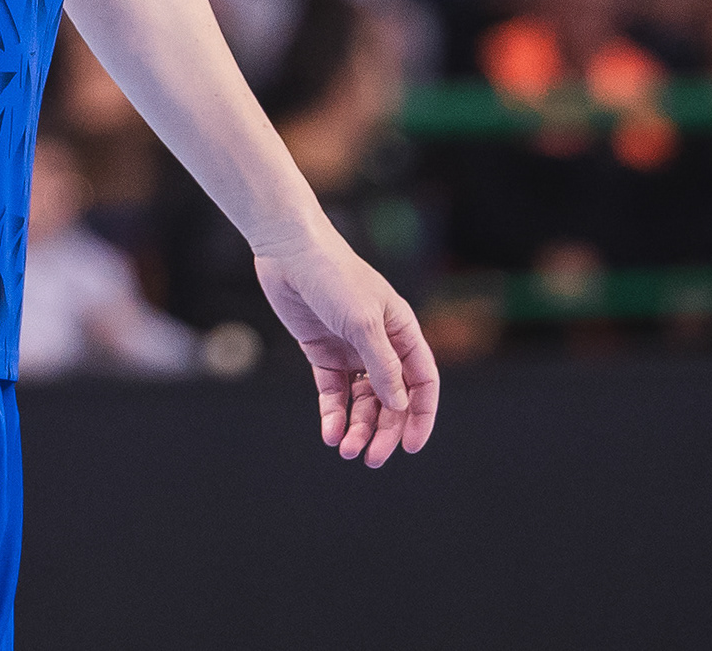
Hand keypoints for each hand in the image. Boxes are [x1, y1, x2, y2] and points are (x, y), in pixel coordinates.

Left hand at [254, 229, 438, 467]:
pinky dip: (333, 414)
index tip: (411, 446)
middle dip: (385, 431)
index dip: (421, 416)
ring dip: (358, 427)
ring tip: (346, 450)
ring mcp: (351, 350)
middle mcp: (381, 344)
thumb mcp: (364, 322)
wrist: (289, 251)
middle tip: (372, 459)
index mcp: (402, 331)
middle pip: (392, 399)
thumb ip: (383, 366)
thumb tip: (401, 407)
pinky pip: (333, 392)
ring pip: (363, 401)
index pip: (422, 381)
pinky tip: (329, 433)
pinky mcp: (323, 353)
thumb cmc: (334, 276)